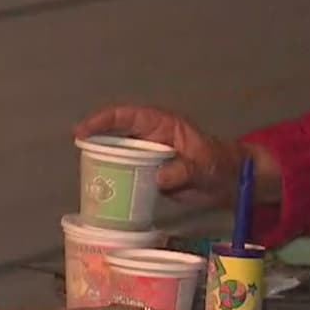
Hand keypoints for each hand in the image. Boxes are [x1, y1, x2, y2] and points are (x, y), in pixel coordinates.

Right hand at [73, 105, 279, 208]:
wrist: (233, 183)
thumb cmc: (222, 163)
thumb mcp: (205, 164)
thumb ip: (183, 170)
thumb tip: (158, 178)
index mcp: (161, 125)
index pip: (126, 117)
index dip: (102, 121)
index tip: (81, 131)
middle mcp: (149, 138)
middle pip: (115, 135)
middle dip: (94, 141)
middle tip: (76, 152)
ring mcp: (147, 157)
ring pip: (118, 156)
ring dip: (103, 164)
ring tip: (87, 175)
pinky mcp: (148, 175)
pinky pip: (127, 175)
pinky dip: (115, 182)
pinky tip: (105, 192)